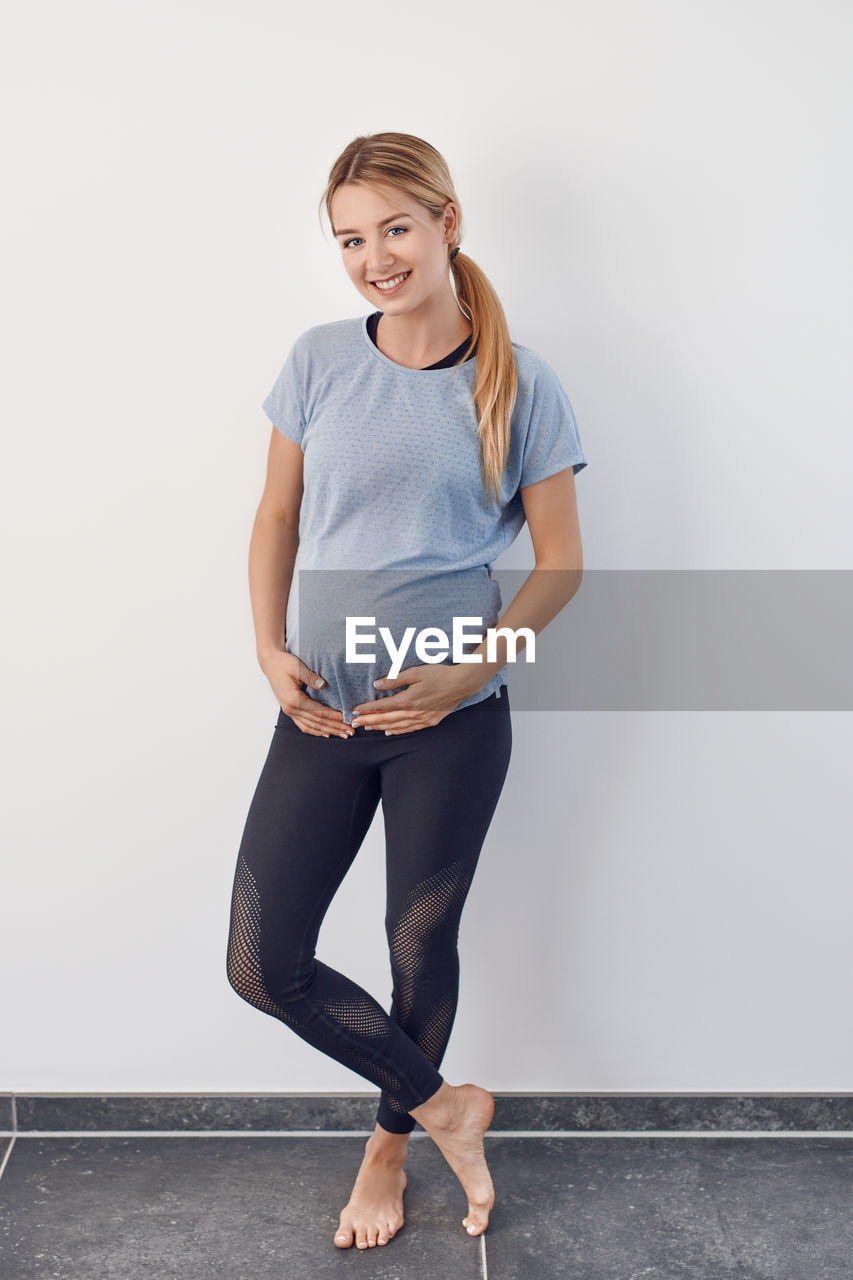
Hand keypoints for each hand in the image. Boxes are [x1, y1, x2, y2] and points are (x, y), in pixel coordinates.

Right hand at [260, 648, 353, 738]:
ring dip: (328, 731)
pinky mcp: (290, 710)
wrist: (270, 663)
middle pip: (317, 722)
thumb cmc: (283, 664)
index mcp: (293, 699)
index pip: (318, 712)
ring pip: (311, 726)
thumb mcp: (298, 667)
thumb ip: (310, 677)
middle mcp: (291, 709)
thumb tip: (323, 685)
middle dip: (335, 727)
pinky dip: (315, 731)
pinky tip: (325, 733)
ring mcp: (289, 711)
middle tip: (349, 732)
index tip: (347, 719)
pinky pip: (303, 725)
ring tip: (342, 734)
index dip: (334, 717)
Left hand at [350, 662, 478, 734]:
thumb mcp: (416, 672)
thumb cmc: (439, 674)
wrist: (462, 684)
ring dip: (380, 727)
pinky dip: (398, 731)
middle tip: (354, 724)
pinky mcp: (430, 721)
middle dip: (369, 721)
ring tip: (368, 728)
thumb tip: (377, 684)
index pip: (382, 707)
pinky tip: (390, 732)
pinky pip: (410, 729)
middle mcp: (413, 712)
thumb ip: (395, 679)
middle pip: (386, 719)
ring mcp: (422, 719)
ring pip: (397, 726)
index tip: (354, 711)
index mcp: (408, 700)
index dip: (367, 710)